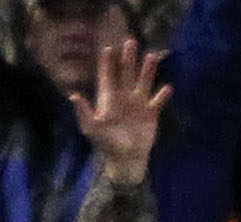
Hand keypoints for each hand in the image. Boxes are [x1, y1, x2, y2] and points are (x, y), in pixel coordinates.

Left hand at [71, 36, 168, 187]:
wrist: (125, 161)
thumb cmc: (106, 145)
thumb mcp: (92, 129)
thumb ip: (83, 112)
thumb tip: (73, 95)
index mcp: (109, 99)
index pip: (107, 77)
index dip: (107, 63)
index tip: (107, 48)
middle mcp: (124, 97)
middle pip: (126, 74)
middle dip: (128, 58)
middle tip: (130, 41)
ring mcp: (139, 104)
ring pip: (144, 82)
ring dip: (147, 70)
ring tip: (152, 55)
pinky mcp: (151, 114)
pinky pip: (158, 101)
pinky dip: (163, 95)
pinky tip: (167, 88)